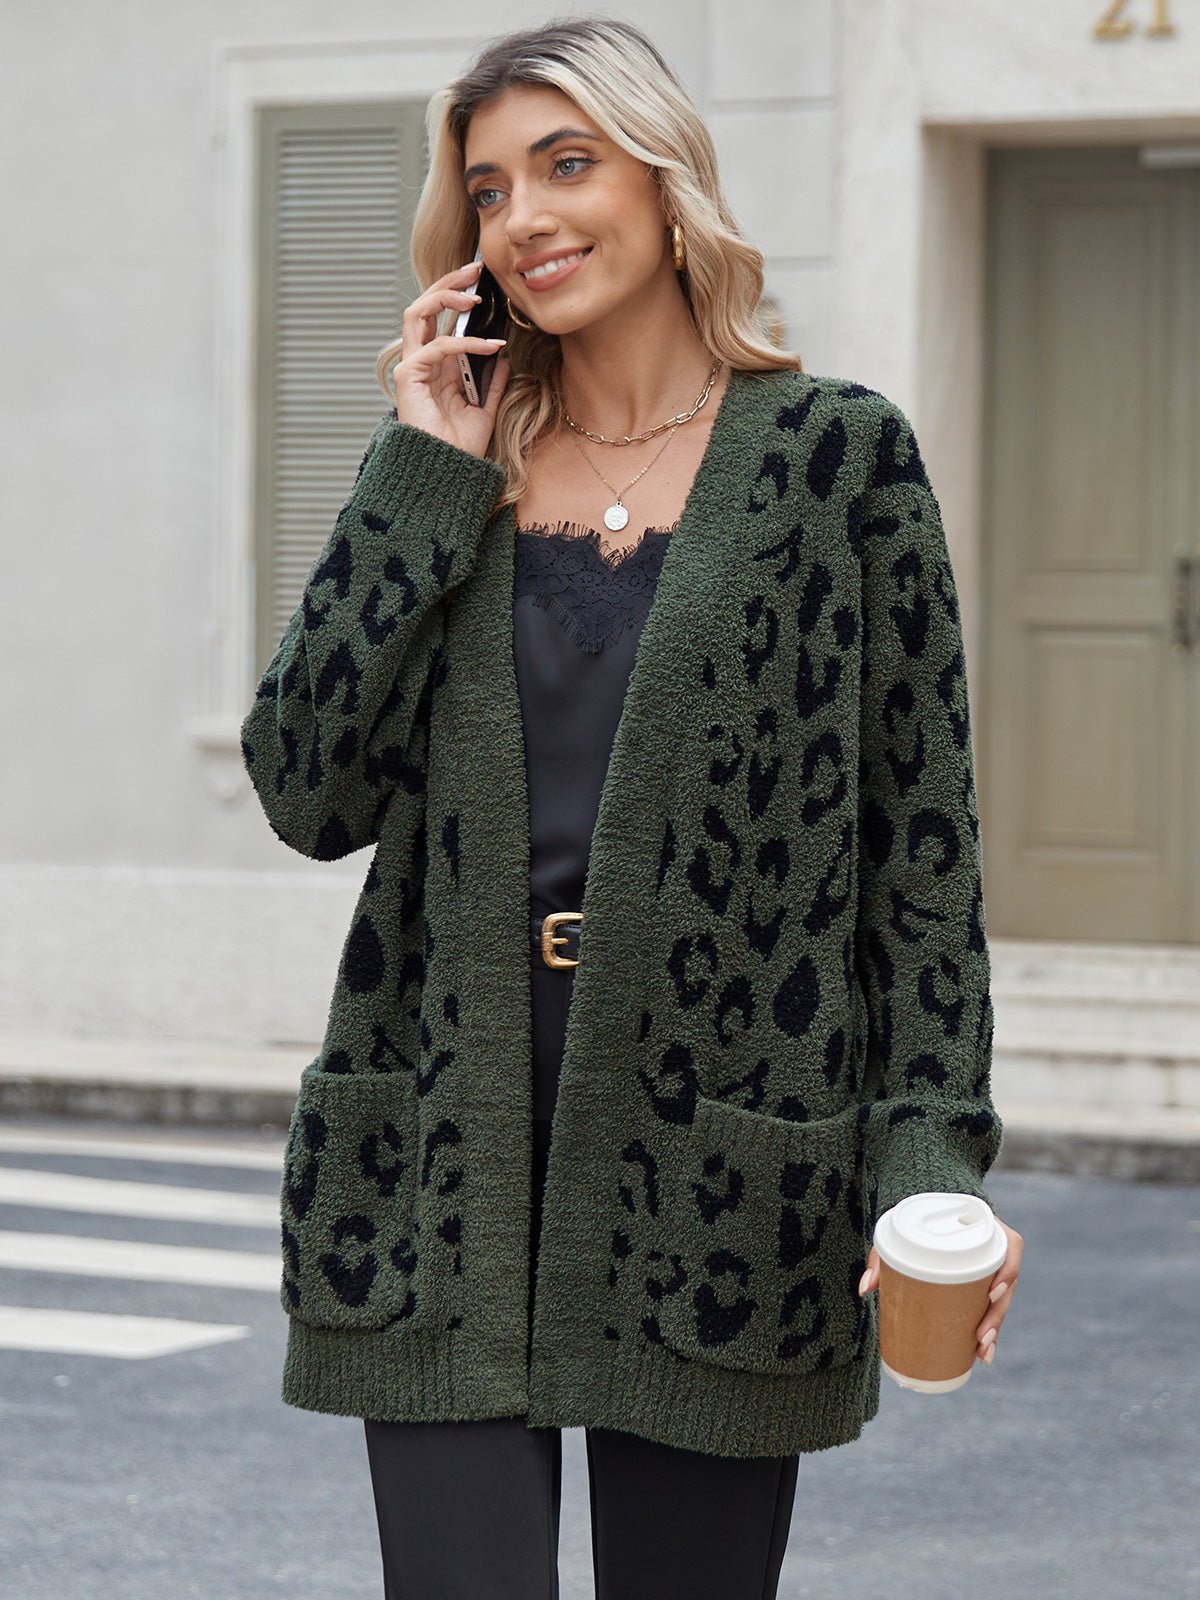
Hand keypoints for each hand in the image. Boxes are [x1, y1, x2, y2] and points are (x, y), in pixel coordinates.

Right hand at [390, 261, 509, 457]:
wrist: (447, 472)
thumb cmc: (460, 446)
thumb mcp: (486, 408)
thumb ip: (492, 382)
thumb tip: (503, 359)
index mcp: (436, 365)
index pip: (439, 317)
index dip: (456, 294)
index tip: (482, 280)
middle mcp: (420, 361)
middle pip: (424, 306)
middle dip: (448, 283)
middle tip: (476, 269)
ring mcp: (411, 367)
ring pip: (418, 313)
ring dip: (445, 298)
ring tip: (474, 296)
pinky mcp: (409, 377)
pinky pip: (437, 347)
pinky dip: (465, 343)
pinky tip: (491, 346)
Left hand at [857, 1217, 1023, 1366]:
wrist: (923, 1215)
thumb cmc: (913, 1222)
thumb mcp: (898, 1233)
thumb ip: (881, 1257)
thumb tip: (866, 1289)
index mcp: (984, 1226)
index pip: (1009, 1245)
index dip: (1007, 1270)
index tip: (993, 1293)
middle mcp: (993, 1247)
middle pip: (1007, 1282)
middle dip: (997, 1314)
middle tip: (980, 1336)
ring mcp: (990, 1267)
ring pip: (1002, 1300)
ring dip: (995, 1328)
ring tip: (982, 1353)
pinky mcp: (983, 1284)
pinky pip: (992, 1307)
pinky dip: (989, 1330)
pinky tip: (982, 1353)